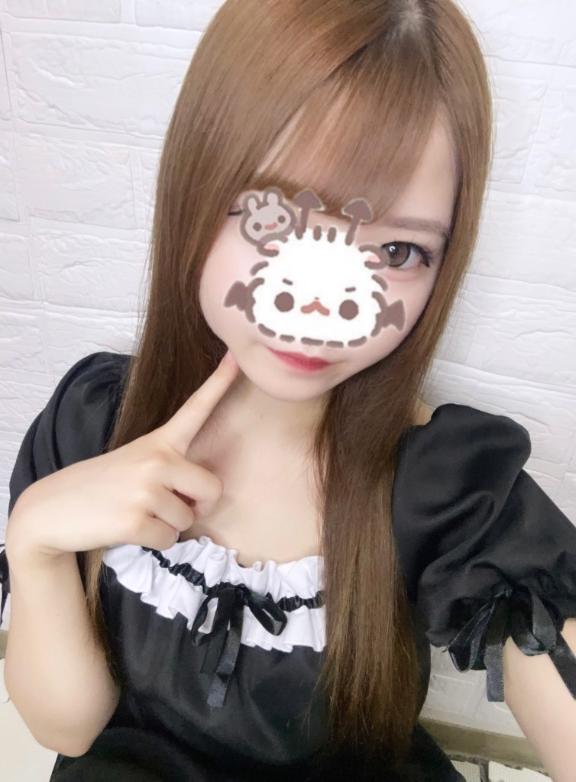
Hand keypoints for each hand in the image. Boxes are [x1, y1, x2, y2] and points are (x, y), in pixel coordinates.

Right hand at [6, 351, 239, 559]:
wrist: (50, 510)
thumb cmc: (100, 487)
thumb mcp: (134, 463)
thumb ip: (169, 471)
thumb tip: (198, 502)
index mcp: (158, 441)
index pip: (195, 408)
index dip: (220, 382)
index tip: (237, 355)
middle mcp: (156, 460)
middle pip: (212, 489)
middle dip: (198, 506)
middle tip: (168, 506)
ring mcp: (145, 490)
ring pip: (188, 520)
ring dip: (169, 526)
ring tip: (136, 513)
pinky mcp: (135, 521)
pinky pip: (169, 539)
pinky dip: (154, 541)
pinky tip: (129, 529)